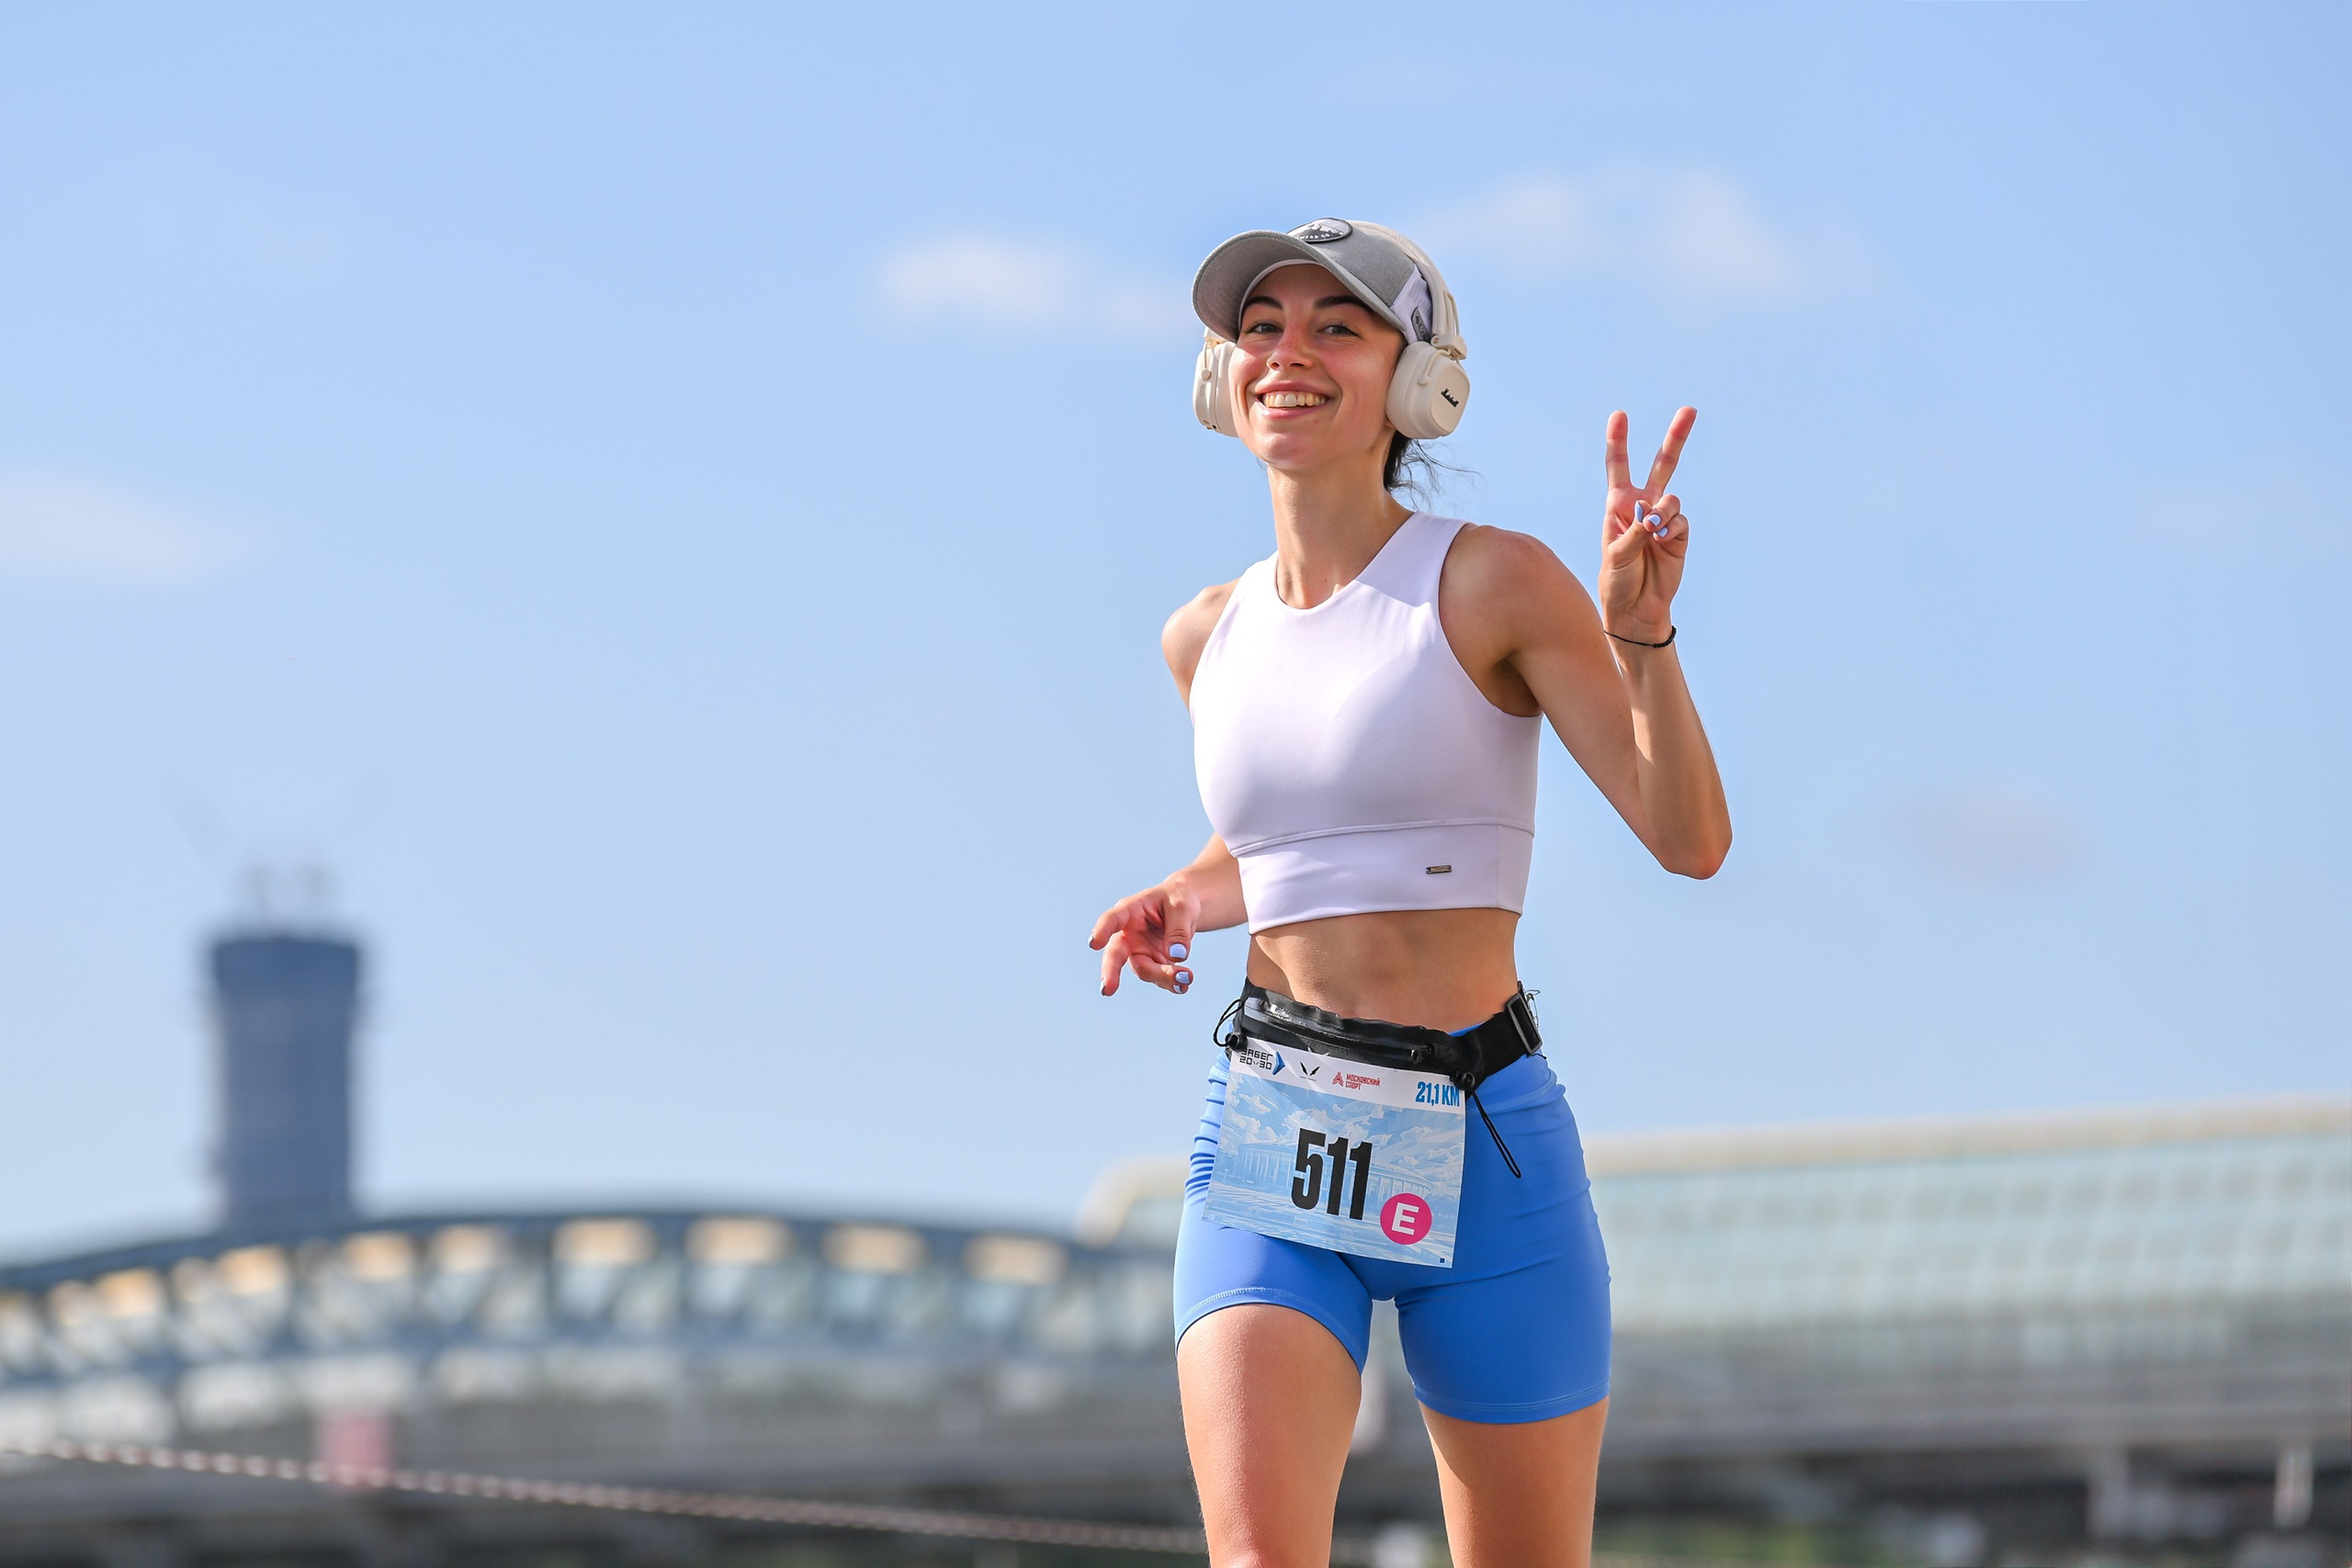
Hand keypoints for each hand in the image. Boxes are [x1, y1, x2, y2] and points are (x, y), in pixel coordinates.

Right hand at [1089, 877, 1197, 995]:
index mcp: (1131, 911)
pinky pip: (1159, 979)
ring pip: (1144, 970)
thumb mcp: (1183, 907)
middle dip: (1111, 972)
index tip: (1094, 943)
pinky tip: (1183, 986)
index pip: (1113, 919)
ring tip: (1188, 976)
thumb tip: (1177, 956)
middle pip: (1115, 955)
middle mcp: (1129, 934)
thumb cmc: (1178, 899)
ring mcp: (1140, 952)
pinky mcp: (1153, 964)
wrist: (1186, 908)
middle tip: (1107, 990)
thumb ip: (1179, 930)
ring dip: (1164, 977)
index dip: (1102, 930)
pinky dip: (1172, 984)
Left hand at [1597, 406, 1695, 642]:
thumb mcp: (1616, 555)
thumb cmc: (1617, 580)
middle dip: (1676, 437)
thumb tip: (1655, 514)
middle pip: (1662, 465)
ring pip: (1672, 497)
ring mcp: (1664, 520)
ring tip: (1652, 532)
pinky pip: (1681, 520)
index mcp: (1619, 505)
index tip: (1619, 415)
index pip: (1618, 467)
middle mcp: (1643, 506)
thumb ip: (1634, 531)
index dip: (1618, 441)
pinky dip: (1671, 529)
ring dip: (1662, 512)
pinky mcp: (1679, 535)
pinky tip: (1662, 541)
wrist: (1635, 609)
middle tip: (1690, 409)